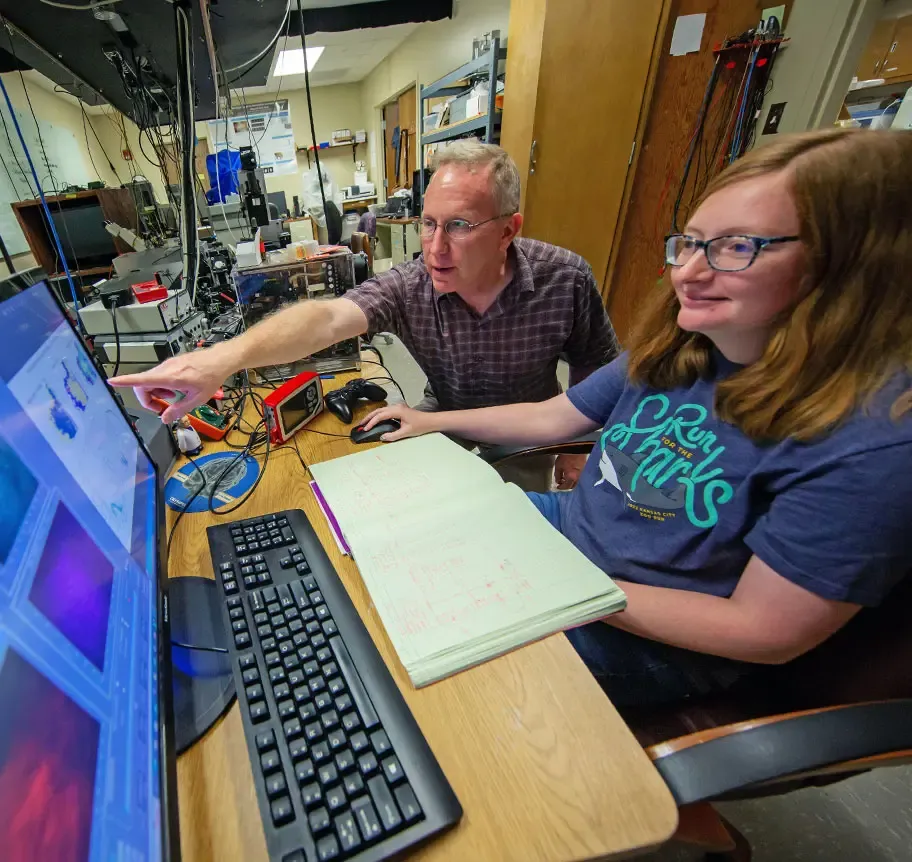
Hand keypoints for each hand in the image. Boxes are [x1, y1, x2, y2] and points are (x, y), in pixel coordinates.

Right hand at [108, 348, 234, 422]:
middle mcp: (165, 369)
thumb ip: (179, 409)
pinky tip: (177, 388)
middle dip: (148, 398)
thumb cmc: (211, 377)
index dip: (125, 381)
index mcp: (170, 377)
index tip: (112, 381)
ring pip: (151, 381)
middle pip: (143, 384)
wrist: (220, 360)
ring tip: (175, 396)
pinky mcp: (171, 363)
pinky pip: (159, 376)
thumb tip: (164, 418)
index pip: (142, 379)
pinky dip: (163, 386)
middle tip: (162, 407)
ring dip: (158, 392)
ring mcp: (167, 364)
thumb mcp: (197, 399)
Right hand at [361, 404, 437, 441]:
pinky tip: (375, 421)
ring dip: (373, 416)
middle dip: (368, 418)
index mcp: (397, 410)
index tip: (365, 429)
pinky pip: (385, 412)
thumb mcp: (406, 432)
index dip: (371, 422)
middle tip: (360, 424)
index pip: (380, 416)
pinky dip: (379, 416)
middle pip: (378, 411)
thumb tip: (382, 437)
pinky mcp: (399, 410)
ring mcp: (398, 407)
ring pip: (381, 410)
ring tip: (365, 423)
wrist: (430, 421)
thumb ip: (393, 435)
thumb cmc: (420, 425)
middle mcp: (396, 407)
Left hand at [554, 453, 586, 489]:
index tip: (557, 487)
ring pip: (576, 483)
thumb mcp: (558, 466)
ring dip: (571, 483)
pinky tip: (571, 475)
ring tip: (566, 479)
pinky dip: (574, 479)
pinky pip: (579, 478)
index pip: (566, 487)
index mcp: (571, 477)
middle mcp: (578, 478)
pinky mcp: (584, 470)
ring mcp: (582, 474)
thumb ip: (557, 475)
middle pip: (572, 486)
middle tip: (561, 484)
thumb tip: (558, 481)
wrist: (576, 448)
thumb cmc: (566, 456)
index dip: (561, 487)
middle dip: (566, 486)